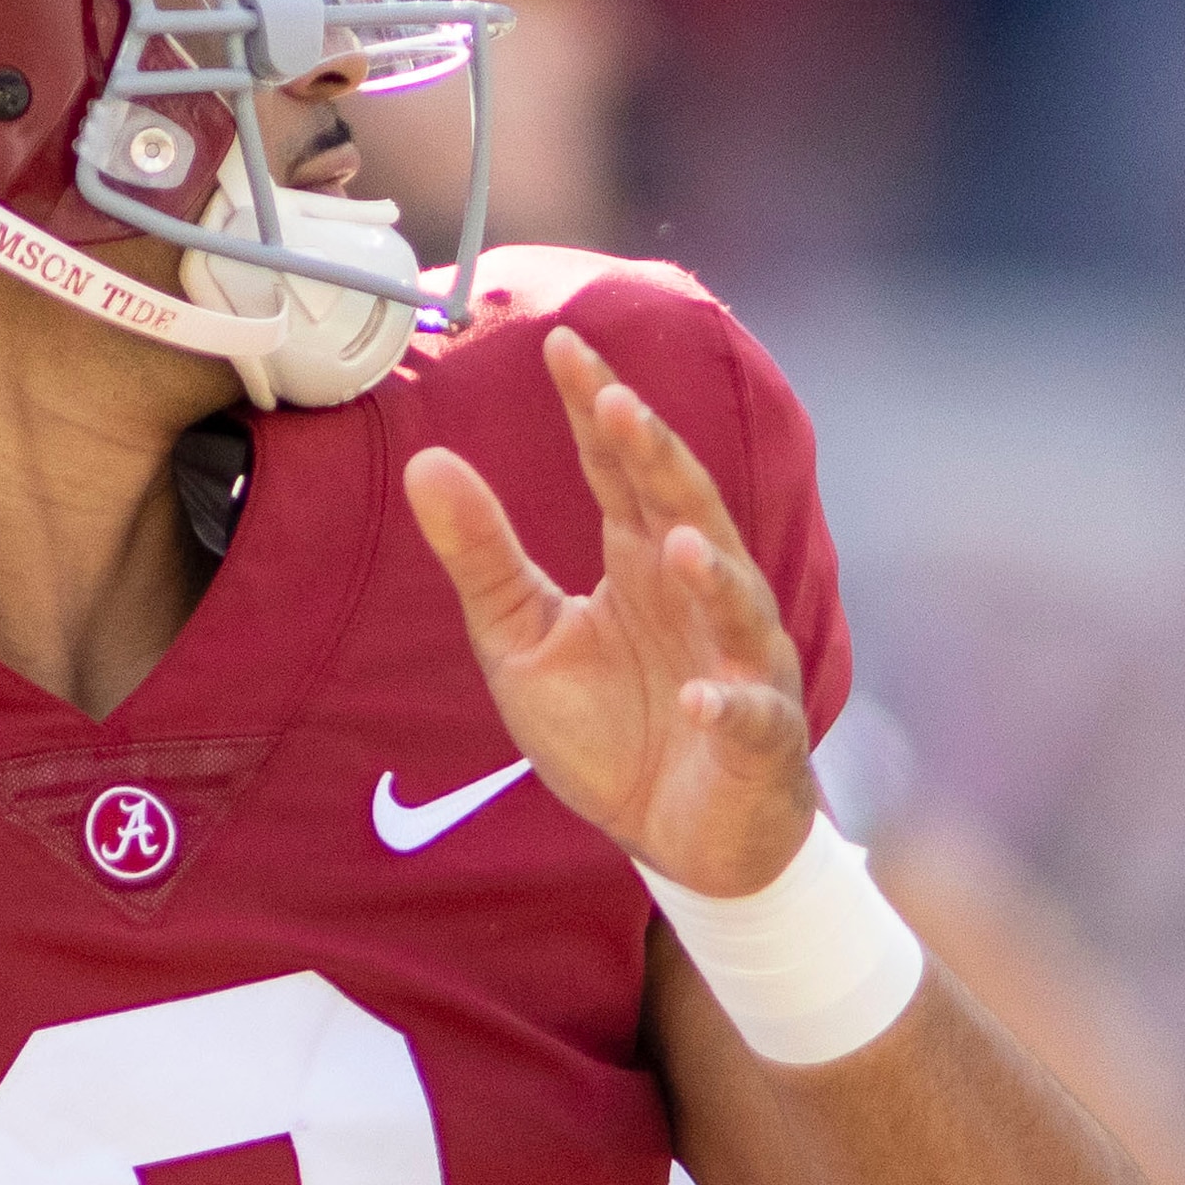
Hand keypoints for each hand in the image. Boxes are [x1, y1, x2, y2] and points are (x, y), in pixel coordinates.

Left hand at [402, 328, 811, 896]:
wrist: (676, 839)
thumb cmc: (609, 729)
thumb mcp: (521, 641)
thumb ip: (483, 556)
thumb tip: (424, 459)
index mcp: (640, 558)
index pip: (619, 468)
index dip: (595, 409)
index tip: (561, 345)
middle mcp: (701, 593)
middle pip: (684, 510)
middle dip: (656, 460)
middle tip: (617, 404)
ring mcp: (741, 663)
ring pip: (737, 606)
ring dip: (713, 576)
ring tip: (674, 544)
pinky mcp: (760, 739)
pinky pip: (750, 717)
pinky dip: (729, 707)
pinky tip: (701, 700)